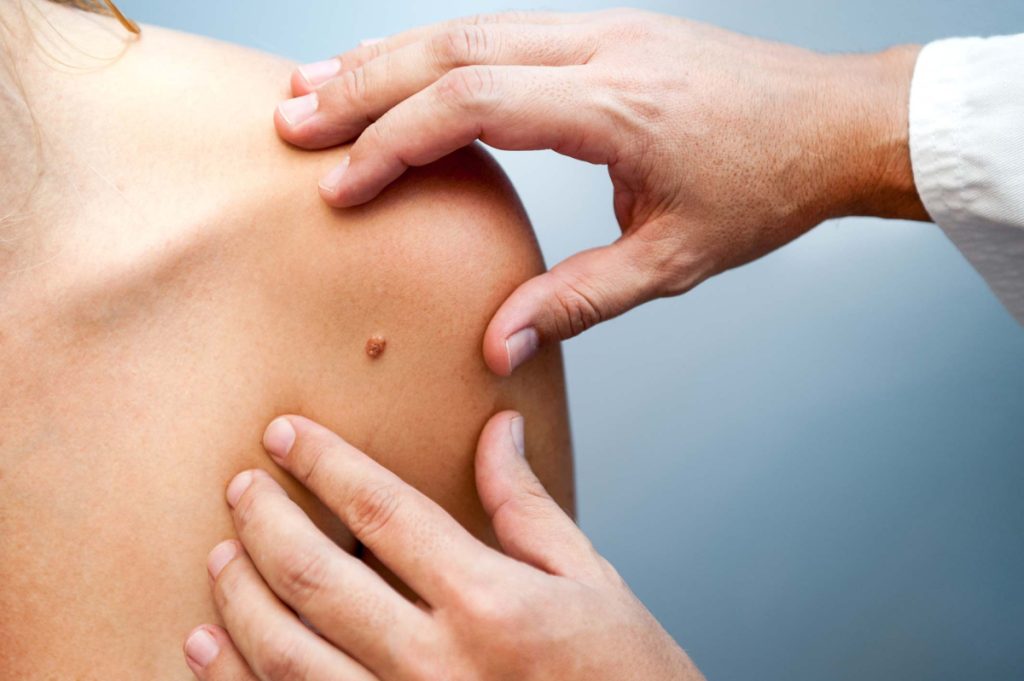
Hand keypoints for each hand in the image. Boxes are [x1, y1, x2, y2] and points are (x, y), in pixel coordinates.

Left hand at [183, 412, 702, 680]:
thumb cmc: (625, 676)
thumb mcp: (589, 580)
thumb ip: (526, 505)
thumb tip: (498, 430)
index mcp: (490, 602)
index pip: (383, 508)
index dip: (325, 462)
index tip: (287, 433)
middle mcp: (438, 663)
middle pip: (316, 576)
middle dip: (263, 520)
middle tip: (240, 486)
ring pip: (286, 653)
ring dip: (238, 598)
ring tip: (220, 555)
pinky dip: (236, 679)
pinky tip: (209, 646)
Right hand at [274, 9, 926, 374]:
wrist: (833, 124)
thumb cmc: (767, 187)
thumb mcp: (675, 260)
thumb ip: (578, 300)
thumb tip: (499, 345)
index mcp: (615, 106)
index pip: (473, 104)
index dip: (394, 142)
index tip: (341, 185)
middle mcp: (601, 50)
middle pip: (453, 47)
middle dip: (362, 84)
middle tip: (291, 116)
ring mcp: (602, 29)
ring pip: (470, 26)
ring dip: (388, 56)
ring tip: (319, 85)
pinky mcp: (606, 31)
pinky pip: (502, 29)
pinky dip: (437, 51)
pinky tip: (401, 71)